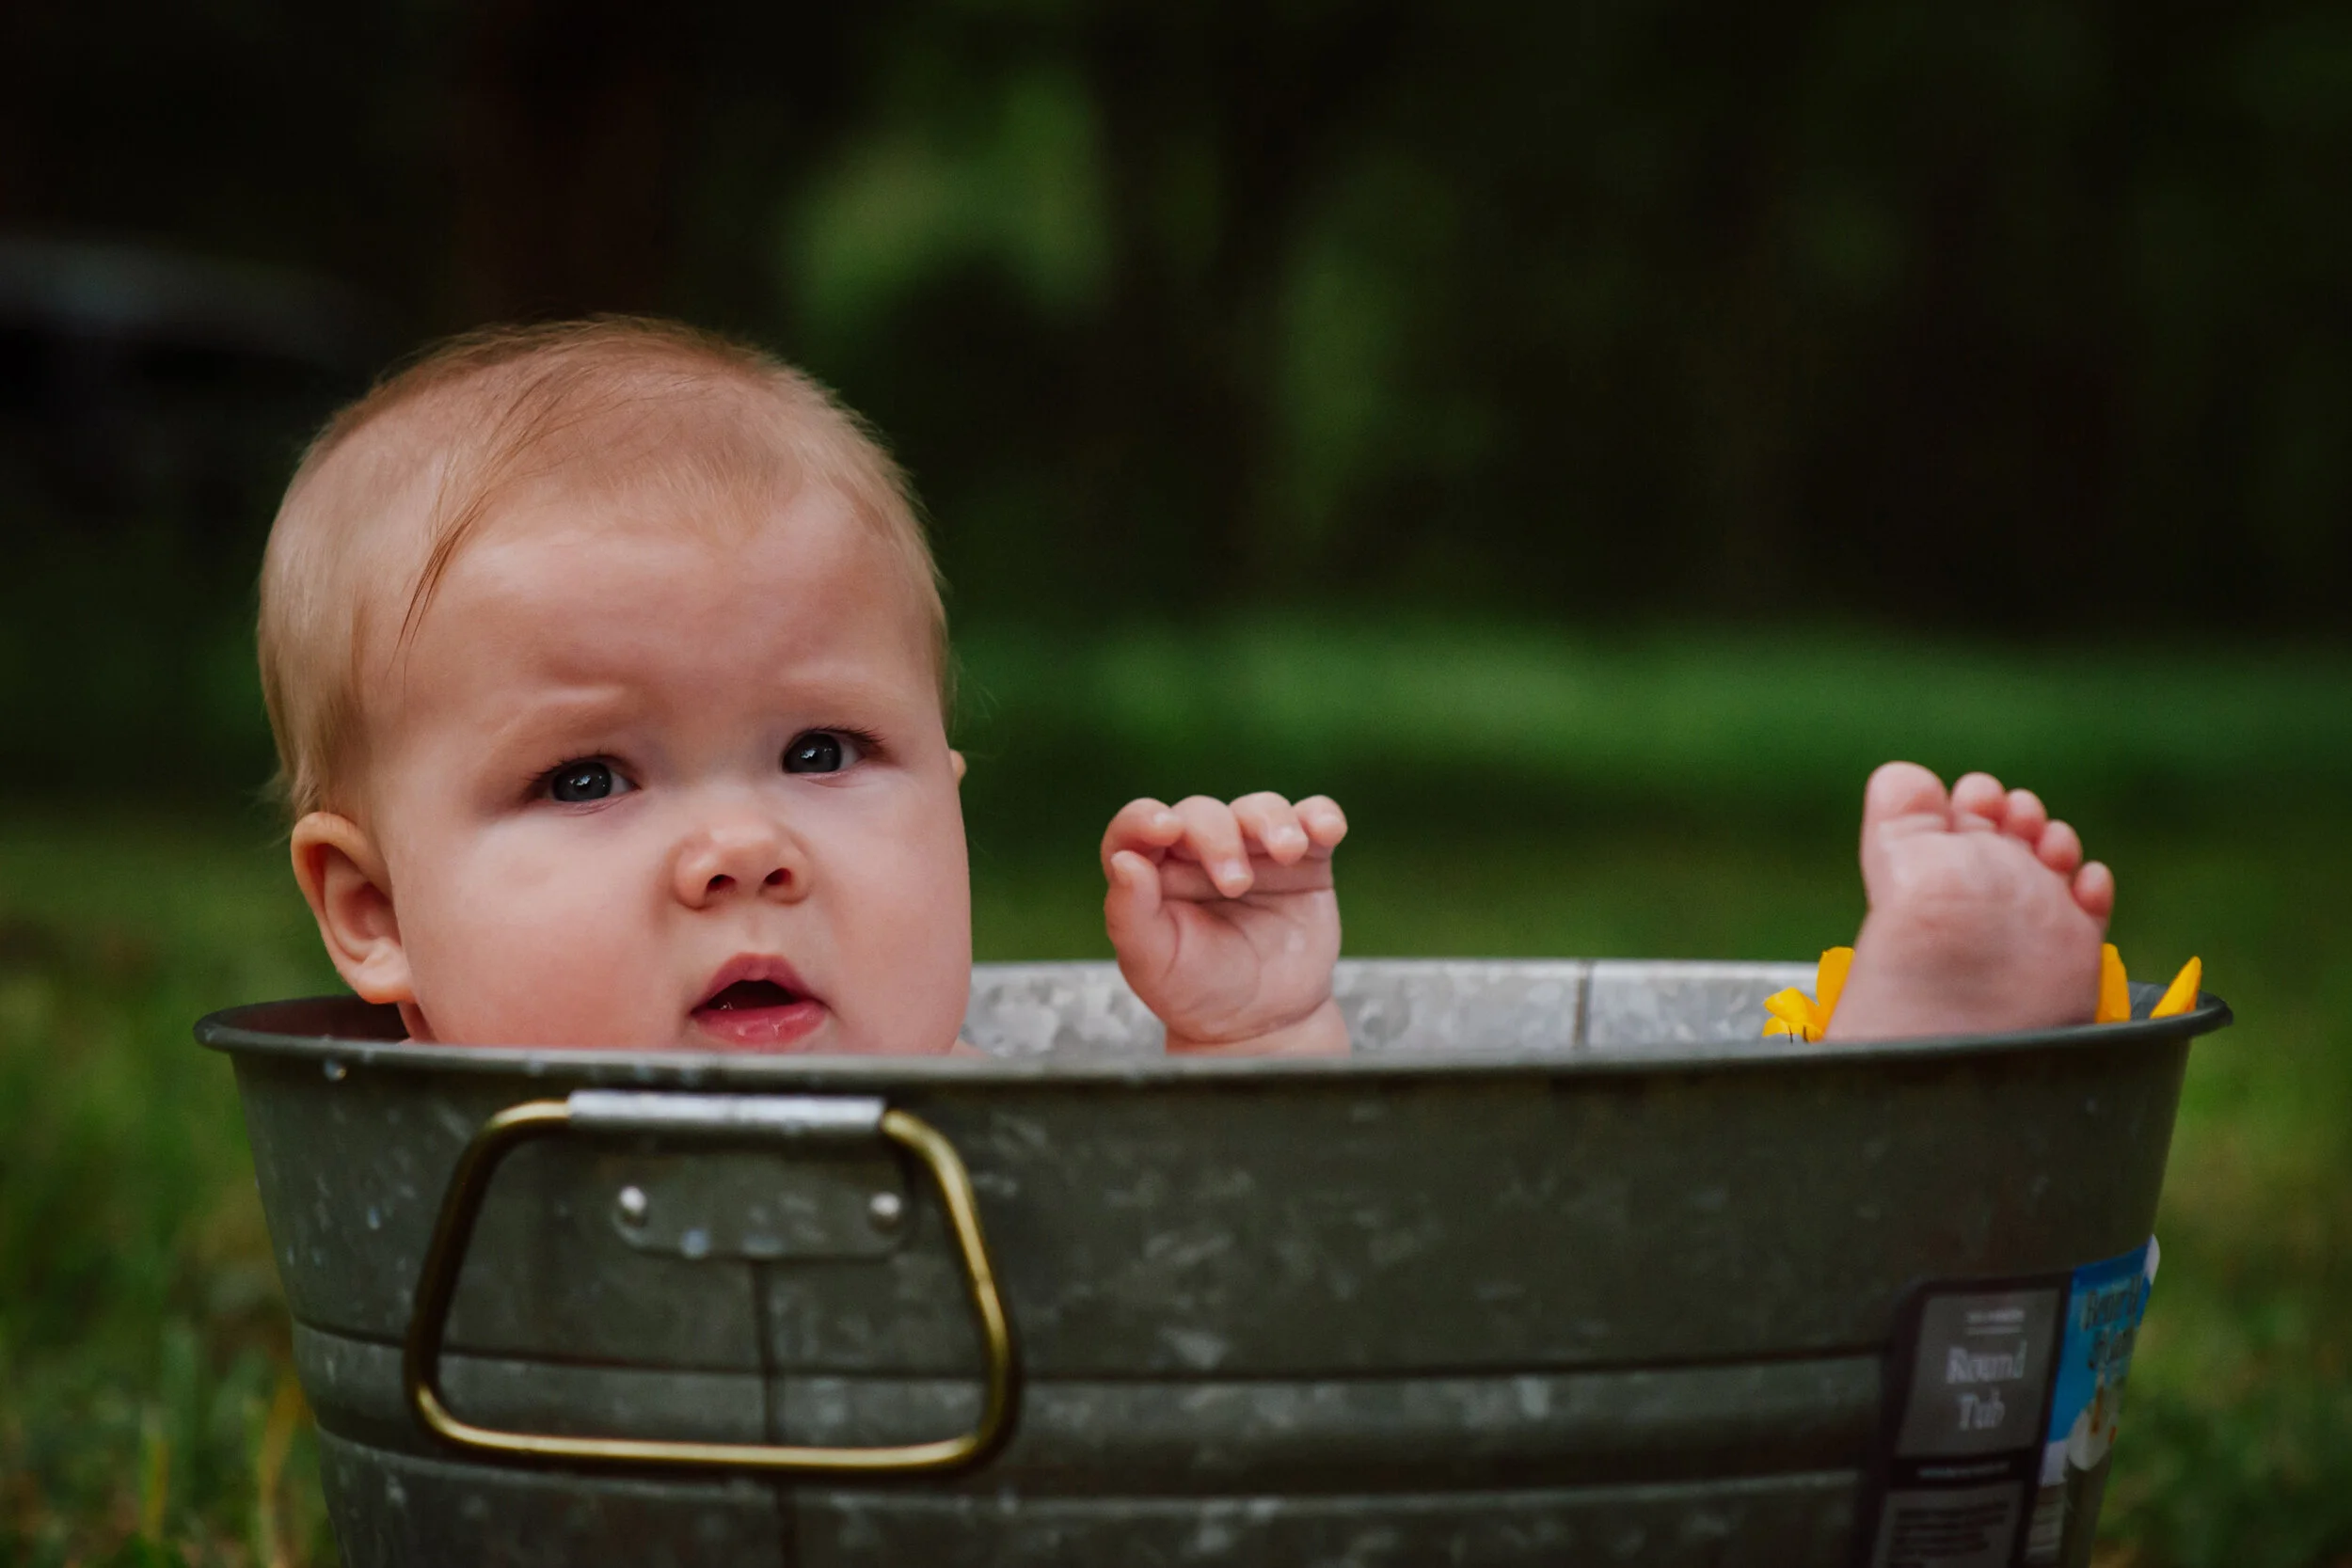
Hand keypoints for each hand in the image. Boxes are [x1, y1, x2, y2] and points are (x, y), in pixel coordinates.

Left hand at [1101, 792, 1348, 1055]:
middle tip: (1236, 884)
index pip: (1137, 827)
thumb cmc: (1197, 990)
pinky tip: (1326, 830)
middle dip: (1218, 838)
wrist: (1263, 1023)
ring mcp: (1254, 851)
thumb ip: (1130, 914)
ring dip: (1273, 821)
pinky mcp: (1303, 860)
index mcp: (1153, 871)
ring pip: (1260, 809)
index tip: (1165, 829)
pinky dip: (1321, 816)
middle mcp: (1200, 851)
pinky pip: (1313, 820)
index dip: (1145, 819)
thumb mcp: (1154, 963)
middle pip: (1204, 814)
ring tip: (1288, 851)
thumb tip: (1125, 861)